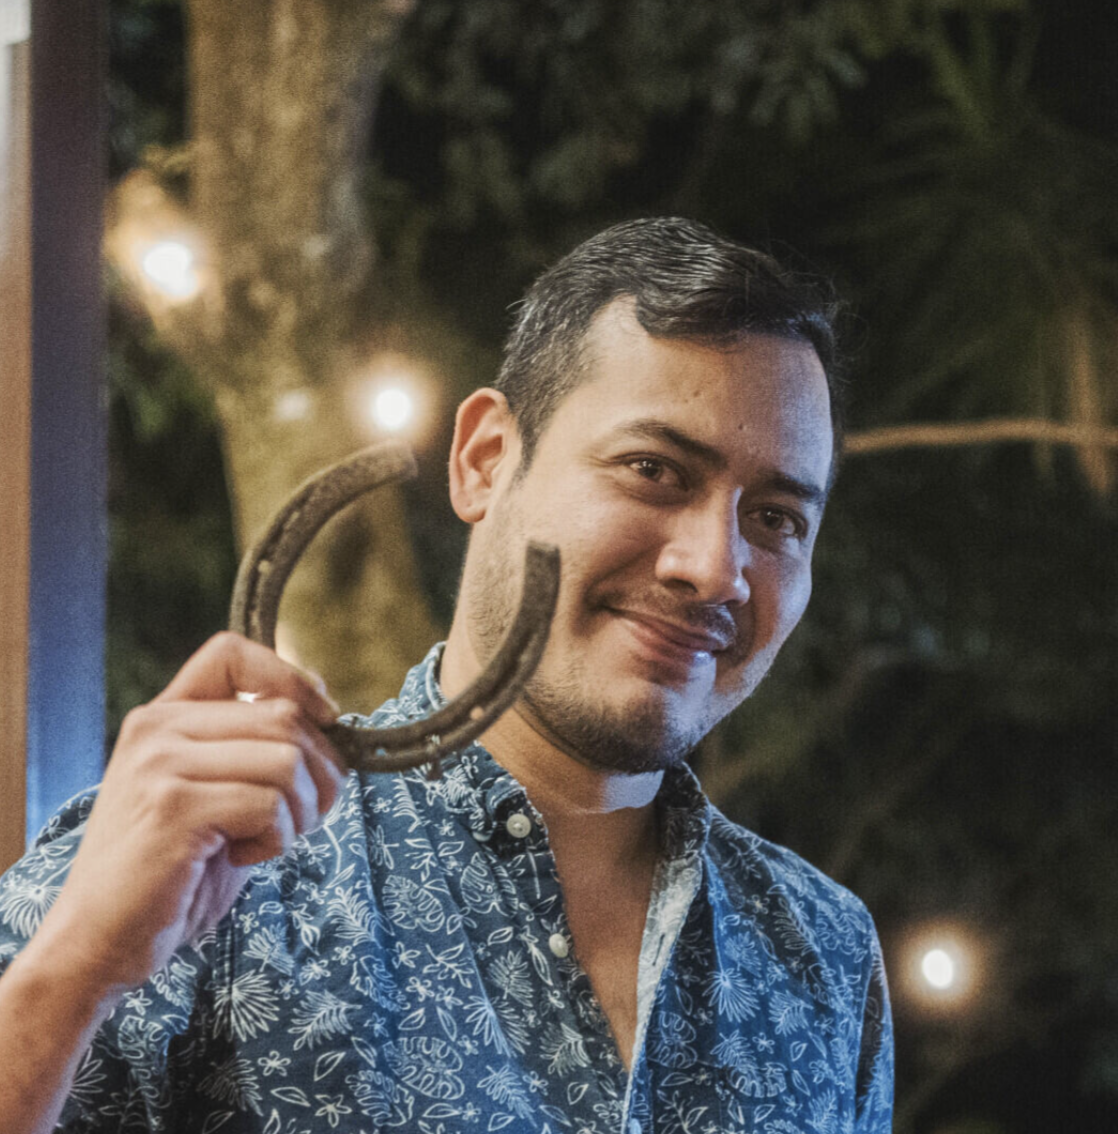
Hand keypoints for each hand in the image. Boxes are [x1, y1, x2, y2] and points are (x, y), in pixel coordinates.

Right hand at [35, 632, 344, 994]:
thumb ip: (254, 749)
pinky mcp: (174, 807)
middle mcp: (158, 729)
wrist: (102, 941)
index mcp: (165, 716)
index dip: (292, 676)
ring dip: (301, 812)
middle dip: (321, 772)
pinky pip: (269, 805)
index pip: (231, 652)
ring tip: (268, 839)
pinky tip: (241, 858)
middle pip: (284, 716)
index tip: (323, 717)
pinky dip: (277, 841)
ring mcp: (161, 765)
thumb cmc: (175, 870)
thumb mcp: (215, 791)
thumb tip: (329, 715)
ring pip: (286, 761)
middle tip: (304, 816)